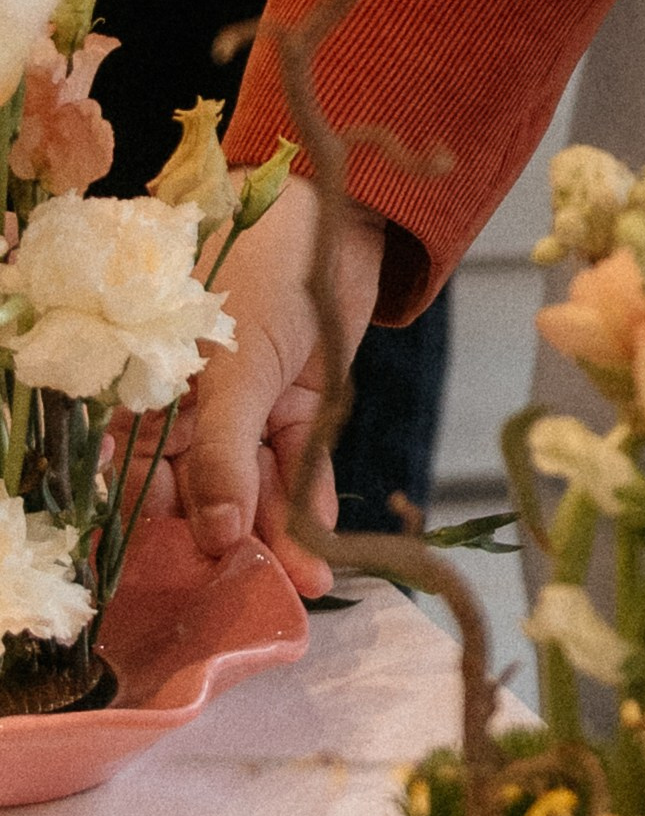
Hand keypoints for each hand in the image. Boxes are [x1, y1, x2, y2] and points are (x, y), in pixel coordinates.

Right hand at [171, 186, 385, 596]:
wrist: (338, 208)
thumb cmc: (261, 265)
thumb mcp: (232, 365)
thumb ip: (222, 454)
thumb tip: (211, 538)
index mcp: (147, 391)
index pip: (135, 479)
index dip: (151, 533)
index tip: (168, 591)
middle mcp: (189, 410)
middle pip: (196, 496)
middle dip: (219, 550)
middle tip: (242, 607)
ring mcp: (246, 411)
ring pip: (253, 491)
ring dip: (274, 541)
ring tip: (297, 594)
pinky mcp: (297, 409)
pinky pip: (298, 471)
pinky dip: (308, 511)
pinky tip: (318, 558)